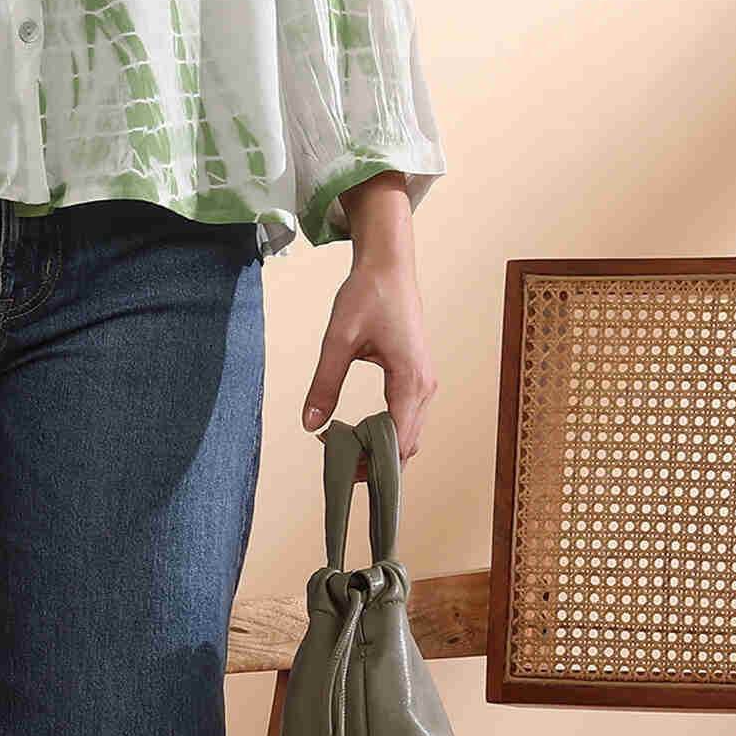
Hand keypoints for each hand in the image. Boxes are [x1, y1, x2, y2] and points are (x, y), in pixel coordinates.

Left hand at [299, 255, 437, 466]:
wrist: (389, 265)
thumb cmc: (368, 295)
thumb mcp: (338, 340)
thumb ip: (324, 384)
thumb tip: (310, 424)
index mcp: (410, 381)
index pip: (398, 442)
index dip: (374, 465)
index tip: (344, 470)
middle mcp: (425, 386)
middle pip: (407, 445)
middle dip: (376, 462)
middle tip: (337, 463)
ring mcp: (425, 382)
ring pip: (409, 433)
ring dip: (381, 447)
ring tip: (343, 447)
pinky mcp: (418, 376)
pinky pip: (407, 416)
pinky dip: (386, 430)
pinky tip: (358, 429)